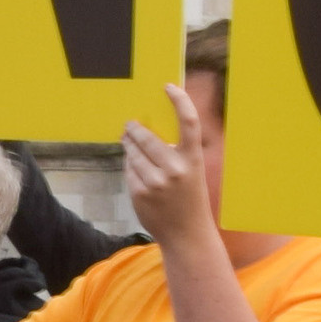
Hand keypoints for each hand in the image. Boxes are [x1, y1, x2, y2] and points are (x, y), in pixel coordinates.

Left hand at [119, 79, 220, 254]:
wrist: (187, 235)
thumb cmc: (189, 198)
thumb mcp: (191, 172)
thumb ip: (175, 153)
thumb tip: (144, 131)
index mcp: (193, 159)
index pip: (189, 122)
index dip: (179, 100)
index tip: (168, 86)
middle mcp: (175, 168)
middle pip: (146, 137)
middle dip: (134, 129)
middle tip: (129, 124)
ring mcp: (155, 181)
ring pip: (133, 153)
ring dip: (129, 146)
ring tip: (128, 142)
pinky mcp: (140, 192)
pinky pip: (129, 170)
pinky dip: (130, 167)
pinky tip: (135, 169)